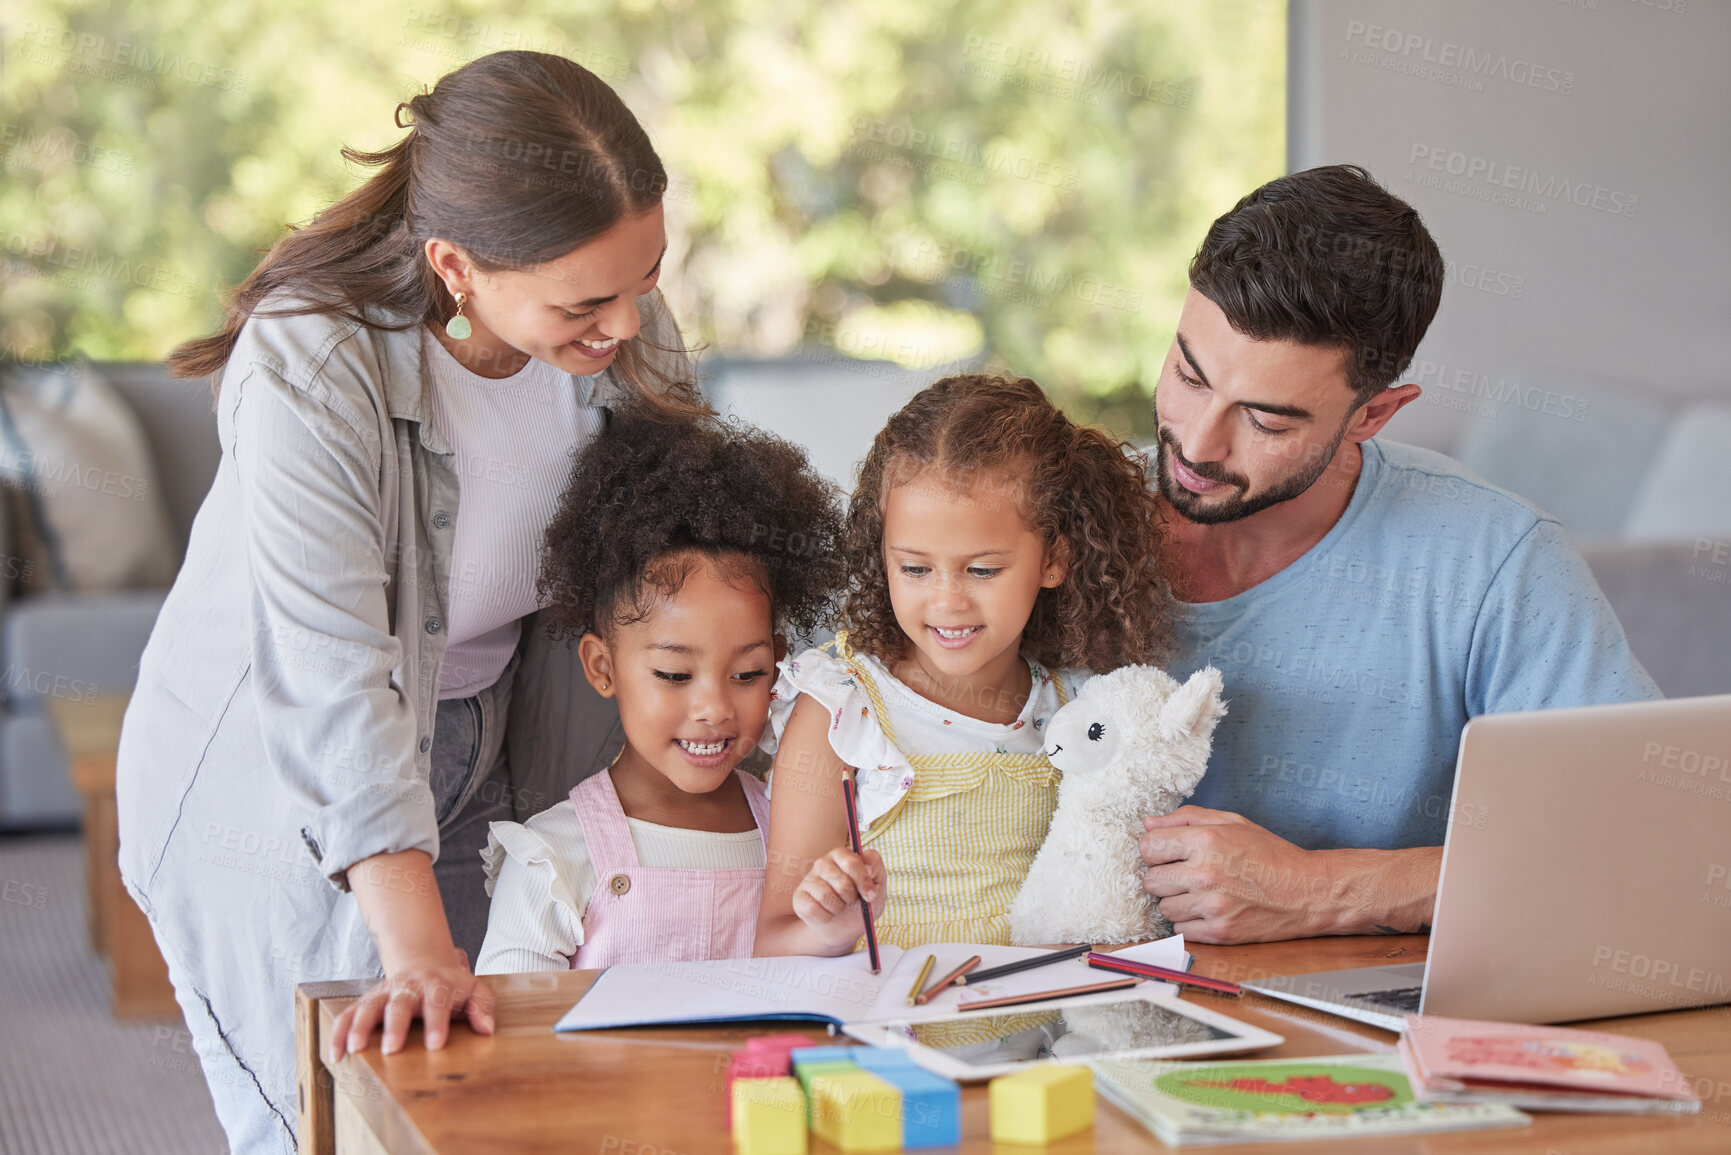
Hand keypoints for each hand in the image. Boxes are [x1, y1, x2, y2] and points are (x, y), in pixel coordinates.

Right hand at [328, 946, 495, 1061]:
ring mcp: (384, 993)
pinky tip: (336, 1054)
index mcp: (436, 984)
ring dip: (361, 1027)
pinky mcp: (366, 1002)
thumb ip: (483, 1005)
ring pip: (368, 1006)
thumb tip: (487, 1028)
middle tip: (392, 1048)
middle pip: (400, 1003)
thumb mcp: (473, 988)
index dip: (436, 1023)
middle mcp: (407, 987)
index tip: (435, 1045)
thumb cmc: (450, 985)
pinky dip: (339, 1033)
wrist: (424, 963)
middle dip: (395, 1025)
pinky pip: (348, 1015)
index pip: (437, 1002)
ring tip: (356, 1049)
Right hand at [792, 847, 886, 952]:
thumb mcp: (877, 886)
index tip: (870, 895)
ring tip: (840, 907)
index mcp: (841, 855)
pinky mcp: (799, 898)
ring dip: (838, 907)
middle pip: (840, 881)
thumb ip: (877, 868)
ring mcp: (808, 880)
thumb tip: (868, 866)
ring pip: (825, 895)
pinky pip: (812, 908)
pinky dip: (825, 916)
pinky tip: (827, 914)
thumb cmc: (861, 903)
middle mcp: (822, 863)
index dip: (863, 880)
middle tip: (852, 901)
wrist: (845, 929)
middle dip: (851, 897)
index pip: (851, 862)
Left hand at [1139, 805, 1336, 943]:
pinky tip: (1210, 911)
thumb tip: (1149, 825)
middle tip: (1187, 875)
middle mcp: (1206, 873)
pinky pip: (1180, 931)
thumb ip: (1188, 818)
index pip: (1148, 847)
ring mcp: (1213, 906)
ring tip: (1203, 894)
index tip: (1168, 854)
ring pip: (1164, 908)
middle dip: (1165, 877)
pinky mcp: (1220, 933)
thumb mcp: (1233, 822)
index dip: (1156, 850)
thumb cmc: (1270, 854)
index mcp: (1207, 841)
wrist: (1309, 891)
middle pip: (1151, 880)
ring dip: (1178, 902)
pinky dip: (1190, 923)